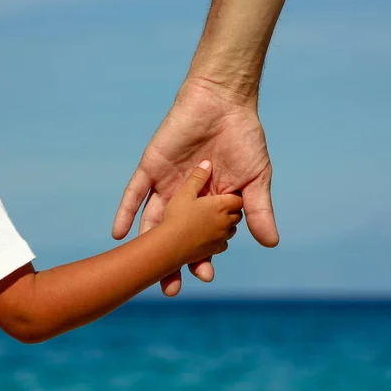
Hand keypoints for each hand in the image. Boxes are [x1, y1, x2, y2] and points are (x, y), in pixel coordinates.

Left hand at [112, 79, 278, 295]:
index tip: (203, 277)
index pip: (202, 239)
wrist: (224, 102)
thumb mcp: (255, 178)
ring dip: (148, 243)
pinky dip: (126, 211)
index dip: (202, 258)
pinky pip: (135, 192)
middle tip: (170, 288)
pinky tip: (119, 233)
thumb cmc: (244, 139)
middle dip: (173, 262)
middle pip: (175, 236)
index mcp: (210, 205)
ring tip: (144, 269)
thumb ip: (258, 210)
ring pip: (154, 220)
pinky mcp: (151, 168)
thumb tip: (271, 243)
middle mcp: (185, 200)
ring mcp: (167, 185)